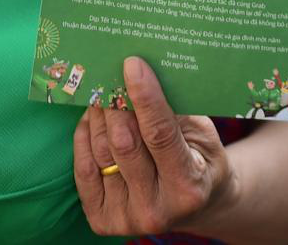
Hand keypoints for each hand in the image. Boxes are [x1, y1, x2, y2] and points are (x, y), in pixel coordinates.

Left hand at [72, 57, 238, 237]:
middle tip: (111, 73)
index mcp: (188, 187)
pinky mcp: (103, 221)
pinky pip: (84, 170)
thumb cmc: (202, 160)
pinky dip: (85, 138)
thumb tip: (143, 75)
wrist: (195, 206)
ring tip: (101, 91)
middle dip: (116, 103)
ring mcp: (126, 219)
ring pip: (101, 153)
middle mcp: (155, 210)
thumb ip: (177, 111)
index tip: (133, 65)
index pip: (160, 134)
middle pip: (124, 143)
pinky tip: (92, 118)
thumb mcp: (204, 134)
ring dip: (98, 116)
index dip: (145, 97)